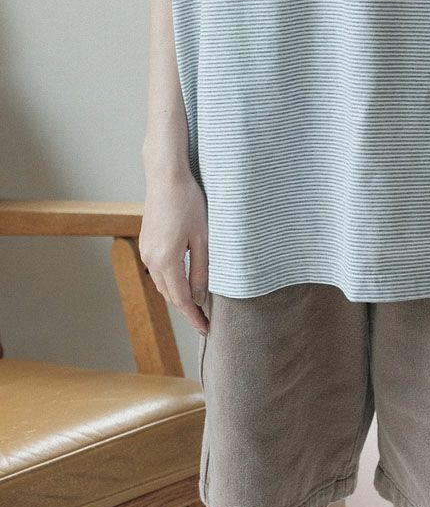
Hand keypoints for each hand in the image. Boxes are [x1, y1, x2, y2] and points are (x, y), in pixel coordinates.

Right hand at [138, 161, 209, 335]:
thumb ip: (201, 269)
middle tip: (205, 320)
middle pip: (169, 294)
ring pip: (162, 283)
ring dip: (177, 295)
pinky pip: (157, 270)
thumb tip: (201, 297)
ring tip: (197, 303)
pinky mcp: (146, 242)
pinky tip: (183, 280)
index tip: (206, 329)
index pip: (181, 299)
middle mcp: (151, 259)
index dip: (194, 317)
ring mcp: (146, 251)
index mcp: (167, 260)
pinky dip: (170, 280)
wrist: (166, 177)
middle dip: (187, 308)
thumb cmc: (189, 202)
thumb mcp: (202, 237)